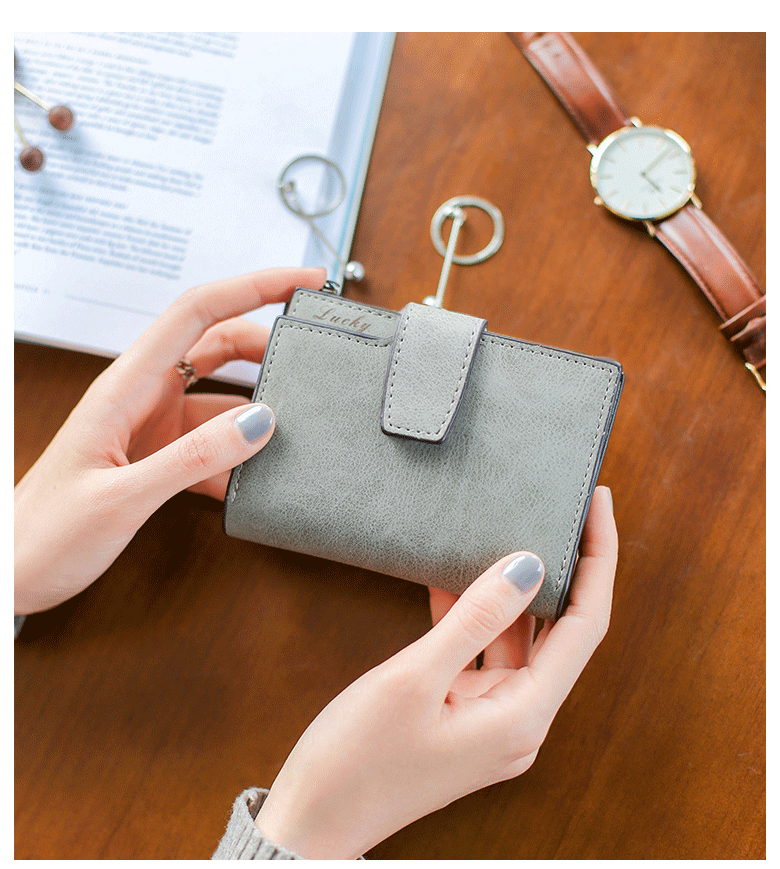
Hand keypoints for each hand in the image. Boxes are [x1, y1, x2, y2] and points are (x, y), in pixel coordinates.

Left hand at [14, 266, 325, 614]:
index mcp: (127, 386)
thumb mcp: (122, 497)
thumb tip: (261, 422)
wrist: (13, 573)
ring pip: (221, 395)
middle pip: (218, 344)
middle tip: (313, 355)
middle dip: (267, 342)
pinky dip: (240, 453)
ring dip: (260, 404)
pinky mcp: (158, 454)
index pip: (197, 313)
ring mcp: (152, 424)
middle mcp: (143, 395)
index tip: (301, 280)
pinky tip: (258, 476)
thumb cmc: (45, 532)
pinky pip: (212, 440)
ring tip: (297, 420)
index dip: (252, 287)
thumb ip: (194, 458)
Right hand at [254, 486, 616, 858]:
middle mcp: (519, 719)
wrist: (313, 822)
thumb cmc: (356, 760)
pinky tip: (451, 579)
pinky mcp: (465, 717)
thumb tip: (527, 567)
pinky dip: (470, 618)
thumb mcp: (414, 678)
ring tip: (502, 533)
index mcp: (522, 716)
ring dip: (507, 591)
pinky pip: (480, 654)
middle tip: (559, 508)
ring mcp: (493, 720)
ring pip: (515, 639)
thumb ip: (474, 619)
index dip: (598, 561)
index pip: (583, 625)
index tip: (597, 505)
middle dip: (562, 568)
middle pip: (558, 630)